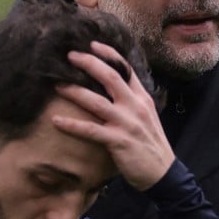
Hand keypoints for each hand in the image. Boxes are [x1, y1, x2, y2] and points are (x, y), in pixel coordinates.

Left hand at [52, 41, 174, 190]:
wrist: (163, 174)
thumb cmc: (150, 146)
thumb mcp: (146, 117)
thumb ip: (131, 102)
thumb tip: (113, 89)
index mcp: (142, 99)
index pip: (126, 70)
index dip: (109, 55)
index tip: (92, 45)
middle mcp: (135, 107)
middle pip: (111, 77)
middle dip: (89, 64)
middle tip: (69, 56)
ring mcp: (127, 123)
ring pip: (97, 101)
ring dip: (75, 91)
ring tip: (57, 85)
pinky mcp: (118, 141)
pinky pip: (91, 130)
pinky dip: (72, 125)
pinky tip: (56, 121)